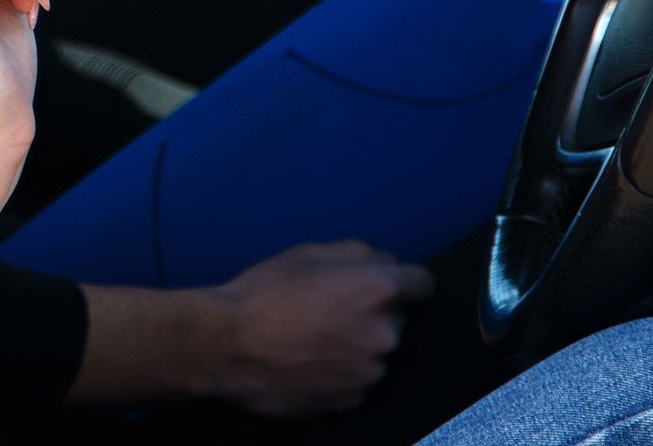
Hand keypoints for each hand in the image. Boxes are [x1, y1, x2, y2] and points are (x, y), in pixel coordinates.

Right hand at [197, 241, 435, 416]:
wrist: (229, 345)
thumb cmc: (264, 292)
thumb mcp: (307, 252)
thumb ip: (357, 253)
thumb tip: (384, 264)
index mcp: (377, 290)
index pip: (423, 282)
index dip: (405, 279)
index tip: (386, 284)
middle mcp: (385, 333)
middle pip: (396, 317)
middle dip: (373, 311)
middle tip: (331, 308)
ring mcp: (371, 371)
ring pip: (377, 349)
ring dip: (358, 342)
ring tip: (314, 337)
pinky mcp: (353, 399)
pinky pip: (359, 377)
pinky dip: (343, 369)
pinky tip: (310, 360)